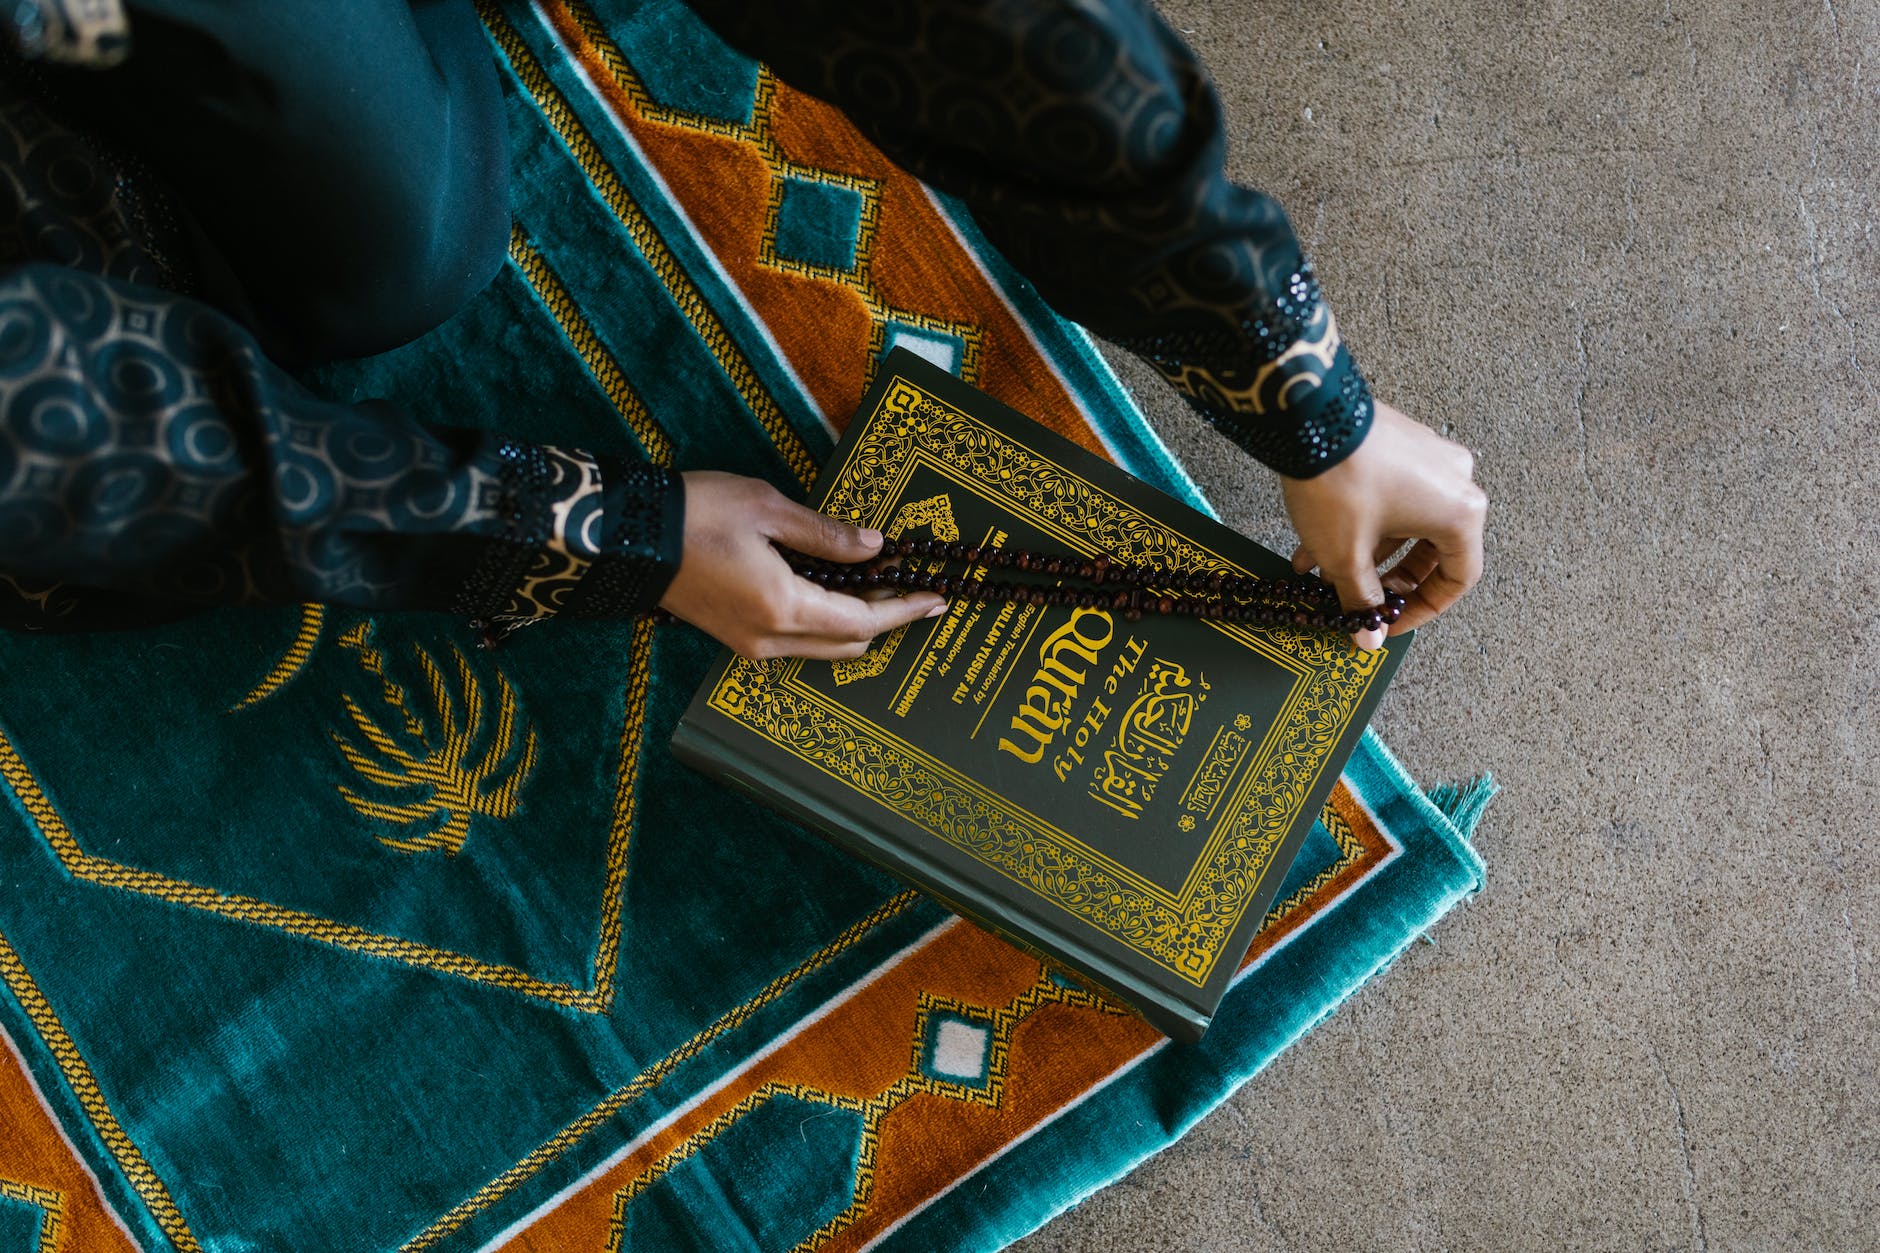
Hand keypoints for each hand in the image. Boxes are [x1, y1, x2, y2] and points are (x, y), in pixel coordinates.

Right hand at [658, 471, 944, 659]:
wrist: (625, 536)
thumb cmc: (695, 514)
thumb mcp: (768, 508)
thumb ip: (826, 534)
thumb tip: (873, 547)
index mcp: (783, 607)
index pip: (863, 620)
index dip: (905, 610)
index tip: (937, 599)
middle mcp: (770, 639)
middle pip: (848, 643)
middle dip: (886, 619)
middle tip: (913, 587)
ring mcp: (750, 644)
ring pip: (822, 647)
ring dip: (855, 621)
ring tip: (879, 585)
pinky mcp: (734, 637)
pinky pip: (796, 641)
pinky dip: (825, 622)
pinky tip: (833, 591)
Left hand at [1280, 401, 1485, 650]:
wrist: (1308, 417)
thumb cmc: (1339, 483)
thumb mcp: (1346, 555)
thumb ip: (1362, 600)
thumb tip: (1369, 636)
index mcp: (1460, 514)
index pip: (1458, 579)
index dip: (1423, 609)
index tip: (1390, 622)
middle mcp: (1455, 481)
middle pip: (1432, 551)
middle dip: (1388, 581)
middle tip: (1361, 600)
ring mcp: (1430, 458)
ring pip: (1405, 523)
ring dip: (1366, 553)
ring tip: (1323, 573)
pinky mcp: (1402, 444)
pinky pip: (1391, 496)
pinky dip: (1362, 522)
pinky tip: (1316, 541)